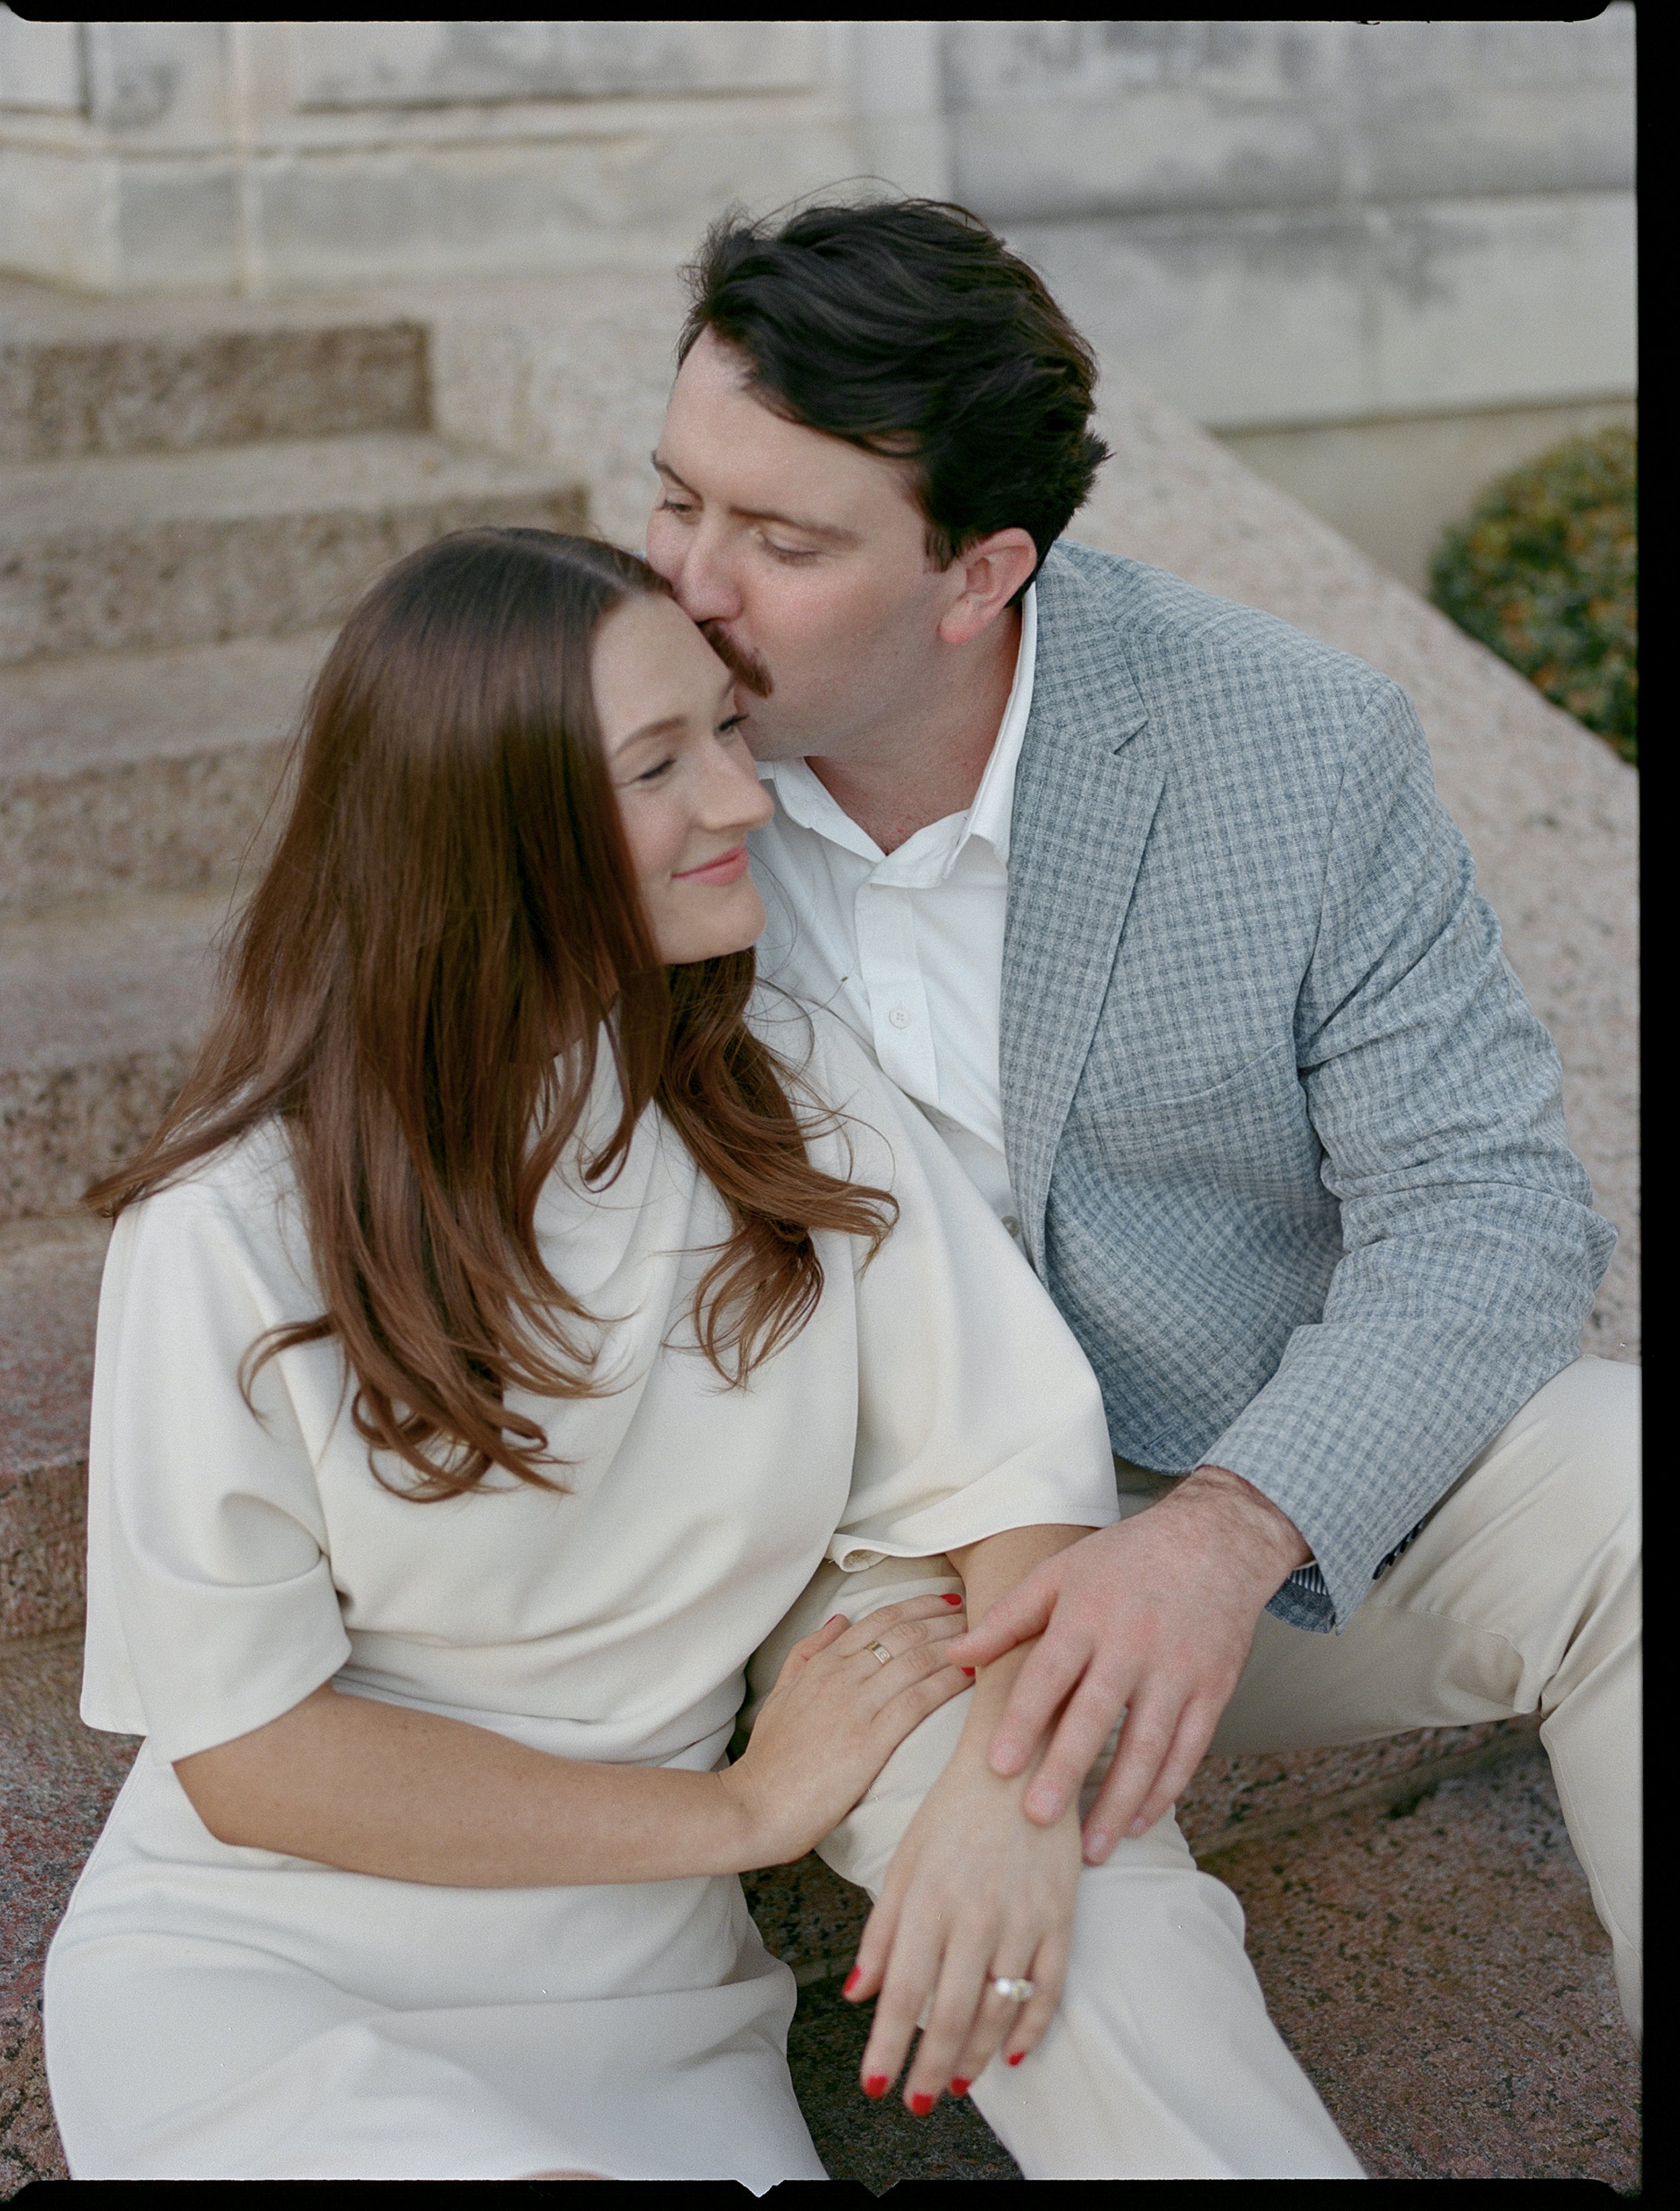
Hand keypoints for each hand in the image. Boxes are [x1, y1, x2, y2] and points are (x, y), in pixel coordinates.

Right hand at [722, 1595, 970, 1867]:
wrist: (755, 1807)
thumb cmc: (770, 1758)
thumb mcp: (780, 1694)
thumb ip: (807, 1653)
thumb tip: (839, 1620)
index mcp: (822, 1664)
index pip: (880, 1619)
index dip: (919, 1605)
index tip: (948, 1602)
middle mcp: (841, 1676)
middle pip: (905, 1632)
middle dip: (946, 1619)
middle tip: (979, 1614)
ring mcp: (856, 1706)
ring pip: (916, 1659)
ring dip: (955, 1644)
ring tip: (985, 1640)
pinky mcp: (870, 1741)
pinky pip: (918, 1700)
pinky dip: (948, 1682)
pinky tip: (971, 1675)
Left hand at [843, 1695, 1079, 2111]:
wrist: (1021, 1757)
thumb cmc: (952, 1809)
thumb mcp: (904, 1859)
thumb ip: (881, 1929)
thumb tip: (856, 1993)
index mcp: (927, 1898)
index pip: (903, 1991)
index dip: (888, 2045)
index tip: (875, 2084)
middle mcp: (973, 1913)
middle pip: (949, 2012)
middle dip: (929, 2069)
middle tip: (917, 2102)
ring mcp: (1022, 1916)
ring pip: (998, 2009)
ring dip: (974, 2056)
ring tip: (956, 2085)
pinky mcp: (1061, 1914)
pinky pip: (1049, 1987)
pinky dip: (1032, 2028)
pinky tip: (1012, 2054)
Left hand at [945, 1467, 1310, 1861]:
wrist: (1216, 1541)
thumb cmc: (1125, 1559)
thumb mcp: (1061, 1571)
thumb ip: (1008, 1617)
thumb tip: (954, 1654)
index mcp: (1089, 1612)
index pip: (1051, 1672)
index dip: (1024, 1719)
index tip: (997, 1766)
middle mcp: (1135, 1643)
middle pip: (1097, 1715)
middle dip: (1067, 1770)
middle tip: (1036, 1818)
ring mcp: (1179, 1670)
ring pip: (1148, 1746)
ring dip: (1120, 1801)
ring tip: (1091, 1847)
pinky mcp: (1214, 1689)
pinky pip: (1188, 1750)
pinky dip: (1165, 1791)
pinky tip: (1139, 1821)